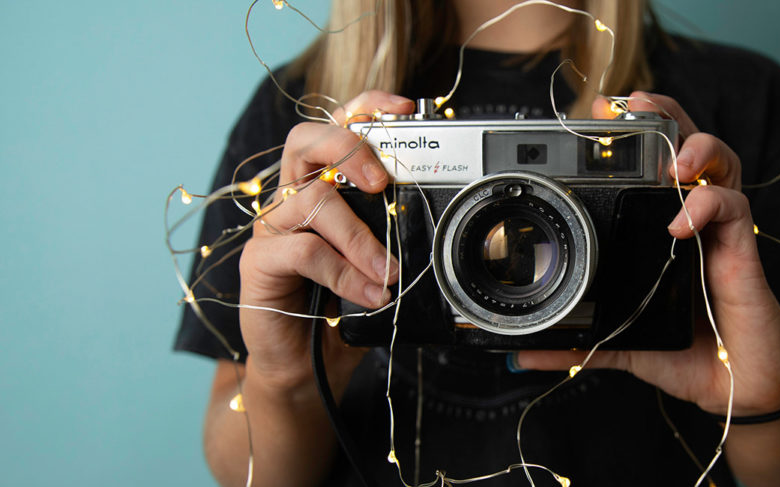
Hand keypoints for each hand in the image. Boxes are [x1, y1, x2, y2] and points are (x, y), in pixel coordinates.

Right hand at [237, 90, 414, 392]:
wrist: (307, 367)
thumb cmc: (343, 310)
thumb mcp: (377, 264)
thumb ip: (393, 236)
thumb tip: (436, 222)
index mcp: (323, 189)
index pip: (336, 129)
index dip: (365, 108)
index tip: (405, 108)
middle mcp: (293, 200)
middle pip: (306, 142)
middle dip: (348, 148)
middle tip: (380, 182)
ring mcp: (273, 229)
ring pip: (312, 200)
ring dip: (360, 237)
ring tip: (388, 272)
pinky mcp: (259, 263)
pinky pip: (302, 250)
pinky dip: (343, 272)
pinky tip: (369, 293)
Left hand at [517, 92, 779, 416]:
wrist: (737, 389)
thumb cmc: (688, 353)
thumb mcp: (622, 344)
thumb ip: (576, 344)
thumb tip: (521, 354)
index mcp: (660, 231)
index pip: (650, 167)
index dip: (631, 136)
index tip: (597, 117)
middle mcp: (692, 221)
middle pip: (686, 144)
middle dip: (664, 114)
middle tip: (634, 104)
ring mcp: (719, 231)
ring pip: (720, 162)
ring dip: (696, 148)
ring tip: (671, 161)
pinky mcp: (741, 249)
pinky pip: (732, 206)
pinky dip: (707, 204)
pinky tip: (681, 222)